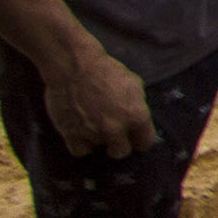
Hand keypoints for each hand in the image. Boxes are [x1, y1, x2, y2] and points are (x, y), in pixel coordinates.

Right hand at [39, 53, 156, 158]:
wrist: (75, 65)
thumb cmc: (105, 70)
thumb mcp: (134, 84)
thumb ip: (138, 106)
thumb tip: (140, 122)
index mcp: (137, 116)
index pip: (145, 142)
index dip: (139, 140)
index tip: (134, 138)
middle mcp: (117, 128)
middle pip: (122, 152)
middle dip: (119, 144)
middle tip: (113, 134)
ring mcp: (94, 133)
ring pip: (100, 149)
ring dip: (98, 139)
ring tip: (93, 123)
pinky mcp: (72, 134)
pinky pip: (80, 151)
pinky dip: (81, 144)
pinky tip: (81, 132)